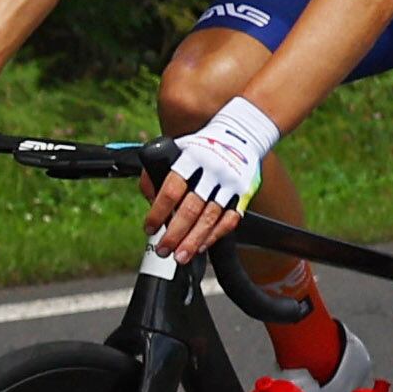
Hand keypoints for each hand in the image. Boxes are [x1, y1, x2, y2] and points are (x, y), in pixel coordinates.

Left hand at [146, 96, 276, 261]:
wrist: (241, 135)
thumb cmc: (200, 147)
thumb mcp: (175, 149)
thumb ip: (156, 173)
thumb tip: (149, 202)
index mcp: (191, 158)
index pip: (172, 188)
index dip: (158, 211)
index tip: (149, 228)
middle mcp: (212, 170)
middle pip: (191, 208)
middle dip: (175, 233)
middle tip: (163, 250)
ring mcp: (230, 183)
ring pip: (211, 217)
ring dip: (194, 240)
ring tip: (180, 256)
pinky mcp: (243, 193)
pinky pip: (230, 220)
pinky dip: (215, 235)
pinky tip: (201, 246)